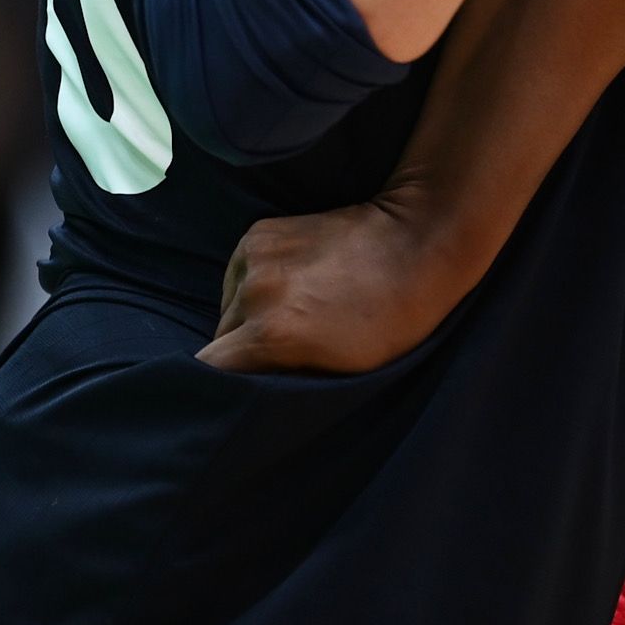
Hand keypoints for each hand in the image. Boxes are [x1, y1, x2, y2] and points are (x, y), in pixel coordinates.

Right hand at [196, 193, 460, 374]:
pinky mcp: (259, 233)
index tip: (240, 391)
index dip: (221, 386)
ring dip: (247, 316)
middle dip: (241, 350)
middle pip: (219, 338)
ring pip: (229, 305)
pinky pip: (239, 274)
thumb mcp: (341, 372)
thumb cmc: (391, 320)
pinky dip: (255, 285)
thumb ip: (283, 382)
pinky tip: (293, 285)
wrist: (415, 242)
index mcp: (271, 334)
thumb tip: (248, 392)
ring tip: (295, 314)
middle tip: (284, 352)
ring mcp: (254, 257)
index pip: (210, 371)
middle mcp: (253, 293)